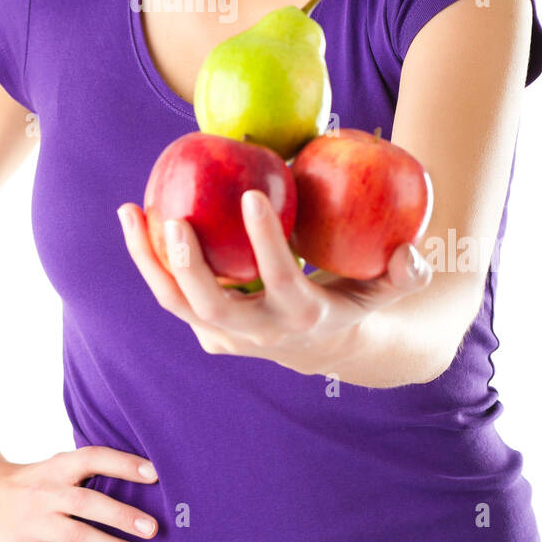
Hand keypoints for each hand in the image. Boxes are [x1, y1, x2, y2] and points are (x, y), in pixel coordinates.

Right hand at [0, 448, 159, 541]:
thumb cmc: (31, 482)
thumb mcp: (53, 468)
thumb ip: (85, 473)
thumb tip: (140, 477)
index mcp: (57, 468)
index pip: (92, 458)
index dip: (123, 463)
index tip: (155, 473)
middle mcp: (46, 494)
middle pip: (87, 502)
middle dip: (122, 515)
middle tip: (154, 529)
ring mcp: (34, 524)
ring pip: (77, 537)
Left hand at [117, 190, 431, 376]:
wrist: (323, 347)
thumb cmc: (354, 299)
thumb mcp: (385, 290)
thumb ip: (405, 273)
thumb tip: (412, 252)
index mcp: (301, 317)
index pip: (281, 279)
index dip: (266, 242)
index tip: (253, 195)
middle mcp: (257, 332)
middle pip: (212, 306)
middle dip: (188, 266)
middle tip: (174, 218)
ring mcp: (224, 334)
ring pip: (177, 302)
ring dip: (148, 260)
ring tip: (130, 210)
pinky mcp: (204, 327)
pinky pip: (170, 294)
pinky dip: (148, 260)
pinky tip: (134, 216)